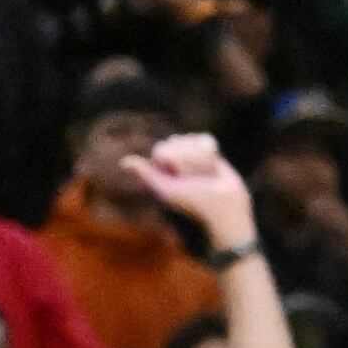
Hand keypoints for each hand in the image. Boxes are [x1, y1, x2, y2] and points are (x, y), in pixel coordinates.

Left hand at [132, 131, 254, 259]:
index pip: (162, 149)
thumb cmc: (193, 202)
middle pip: (176, 142)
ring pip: (191, 140)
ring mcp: (191, 155)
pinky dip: (210, 153)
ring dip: (200, 160)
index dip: (173, 161)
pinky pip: (204, 139)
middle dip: (187, 160)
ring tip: (207, 177)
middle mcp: (174, 161)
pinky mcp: (209, 152)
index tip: (181, 178)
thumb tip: (123, 161)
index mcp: (161, 169)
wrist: (224, 207)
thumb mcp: (166, 190)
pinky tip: (214, 168)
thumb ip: (146, 175)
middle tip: (196, 181)